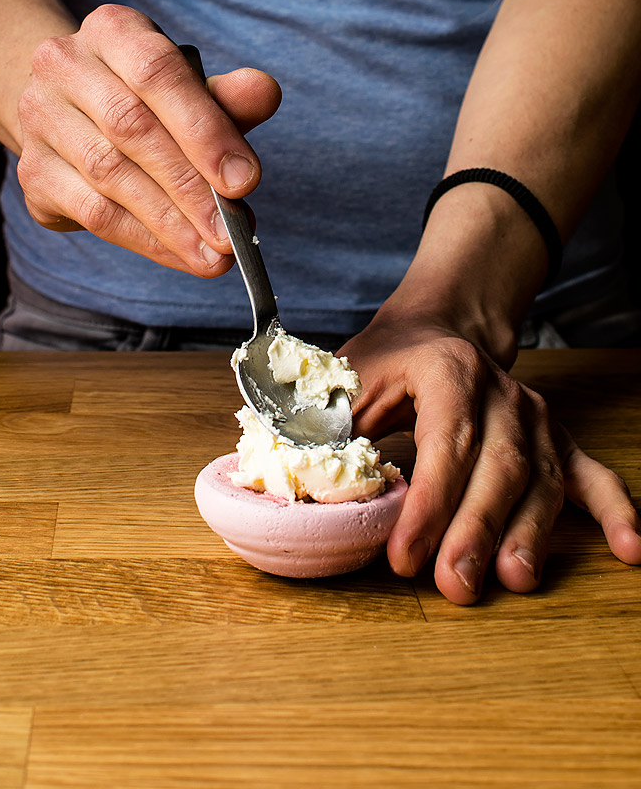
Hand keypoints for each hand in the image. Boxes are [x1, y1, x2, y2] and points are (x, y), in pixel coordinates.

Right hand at [16, 4, 280, 273]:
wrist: (72, 111)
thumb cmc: (147, 98)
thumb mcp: (191, 87)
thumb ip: (228, 96)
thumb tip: (265, 92)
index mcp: (112, 30)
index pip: (157, 73)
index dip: (204, 129)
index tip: (244, 181)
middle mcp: (63, 65)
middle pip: (130, 128)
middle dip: (189, 188)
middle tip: (232, 232)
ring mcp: (40, 118)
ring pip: (109, 175)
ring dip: (169, 223)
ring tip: (213, 253)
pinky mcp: (34, 171)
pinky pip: (91, 211)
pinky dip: (143, 239)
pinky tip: (178, 253)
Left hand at [340, 313, 640, 604]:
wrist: (440, 324)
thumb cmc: (389, 359)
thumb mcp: (348, 378)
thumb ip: (328, 428)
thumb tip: (301, 488)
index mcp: (448, 370)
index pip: (445, 443)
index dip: (427, 503)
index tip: (404, 555)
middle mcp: (502, 393)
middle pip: (499, 466)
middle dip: (476, 530)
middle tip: (455, 586)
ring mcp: (534, 417)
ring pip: (541, 479)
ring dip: (529, 533)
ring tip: (515, 580)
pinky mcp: (554, 440)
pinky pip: (590, 476)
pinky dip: (614, 512)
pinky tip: (631, 549)